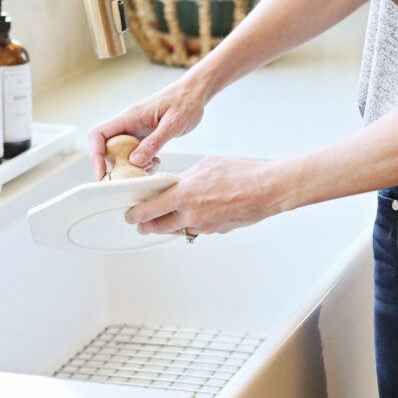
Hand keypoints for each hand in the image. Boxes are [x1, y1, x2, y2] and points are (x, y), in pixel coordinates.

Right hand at [88, 75, 206, 178]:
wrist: (194, 94)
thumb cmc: (185, 102)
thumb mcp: (173, 124)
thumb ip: (154, 143)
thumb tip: (135, 161)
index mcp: (129, 117)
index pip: (98, 135)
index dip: (95, 155)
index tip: (103, 173)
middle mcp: (127, 125)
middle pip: (106, 148)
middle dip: (114, 166)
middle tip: (130, 178)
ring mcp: (134, 132)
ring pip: (120, 154)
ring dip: (130, 168)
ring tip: (149, 168)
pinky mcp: (142, 138)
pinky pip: (133, 155)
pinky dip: (141, 164)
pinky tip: (155, 162)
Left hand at [125, 156, 282, 235]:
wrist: (267, 190)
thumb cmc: (241, 174)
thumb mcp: (205, 165)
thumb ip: (185, 177)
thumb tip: (176, 183)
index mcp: (183, 196)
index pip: (148, 210)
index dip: (134, 214)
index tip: (130, 213)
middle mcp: (190, 215)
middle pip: (157, 227)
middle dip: (145, 225)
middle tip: (140, 221)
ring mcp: (203, 226)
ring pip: (175, 231)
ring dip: (166, 226)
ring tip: (163, 219)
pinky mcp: (216, 231)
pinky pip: (195, 230)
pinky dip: (188, 225)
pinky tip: (192, 215)